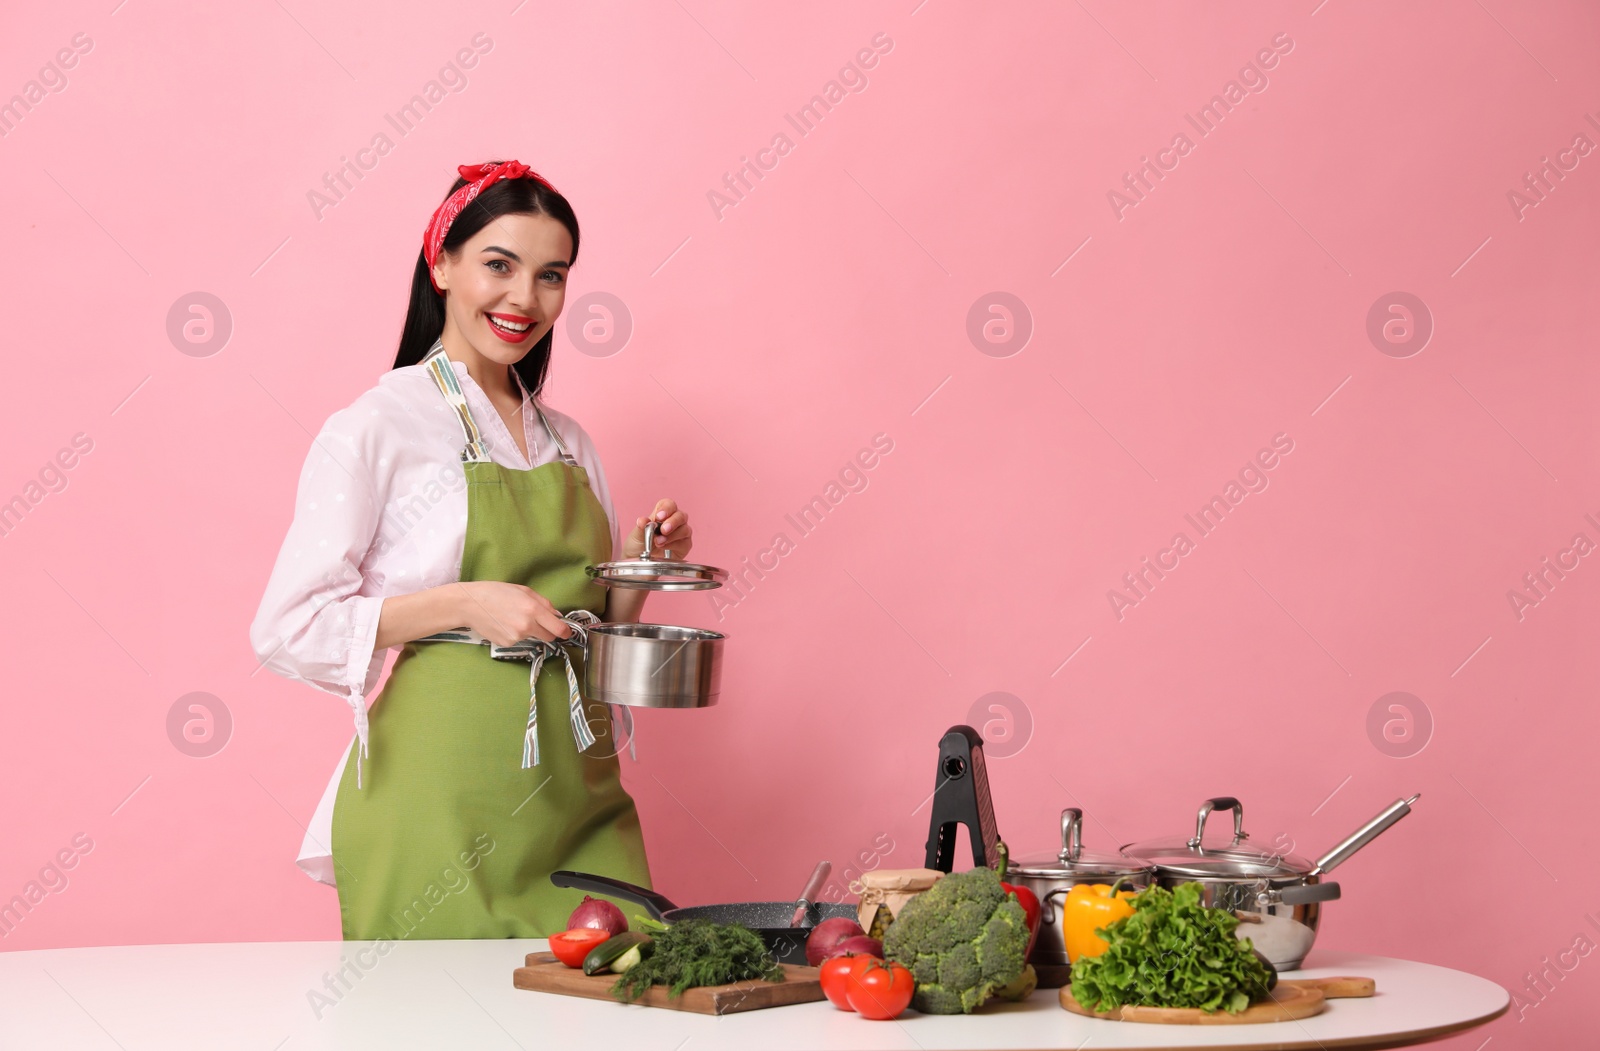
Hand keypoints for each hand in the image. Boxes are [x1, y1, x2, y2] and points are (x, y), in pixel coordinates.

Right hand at [453, 580, 574, 645]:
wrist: (469, 604)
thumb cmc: (496, 592)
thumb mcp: (524, 590)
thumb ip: (544, 604)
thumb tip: (557, 616)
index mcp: (533, 610)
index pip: (558, 628)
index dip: (565, 631)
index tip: (567, 632)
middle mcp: (526, 626)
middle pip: (549, 637)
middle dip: (548, 631)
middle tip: (537, 622)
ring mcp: (516, 637)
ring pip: (532, 638)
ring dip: (528, 631)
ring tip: (512, 617)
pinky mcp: (506, 644)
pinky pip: (518, 641)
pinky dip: (515, 634)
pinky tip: (503, 624)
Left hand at [623, 498, 692, 561]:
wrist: (638, 564)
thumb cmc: (638, 546)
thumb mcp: (635, 537)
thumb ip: (640, 528)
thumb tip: (643, 520)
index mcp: (662, 514)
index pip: (669, 504)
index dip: (666, 508)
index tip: (659, 517)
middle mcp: (674, 522)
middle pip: (681, 515)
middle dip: (672, 522)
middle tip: (663, 530)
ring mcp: (681, 534)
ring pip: (685, 529)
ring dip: (672, 536)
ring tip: (659, 542)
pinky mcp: (684, 546)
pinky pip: (685, 543)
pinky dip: (674, 545)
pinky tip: (665, 548)